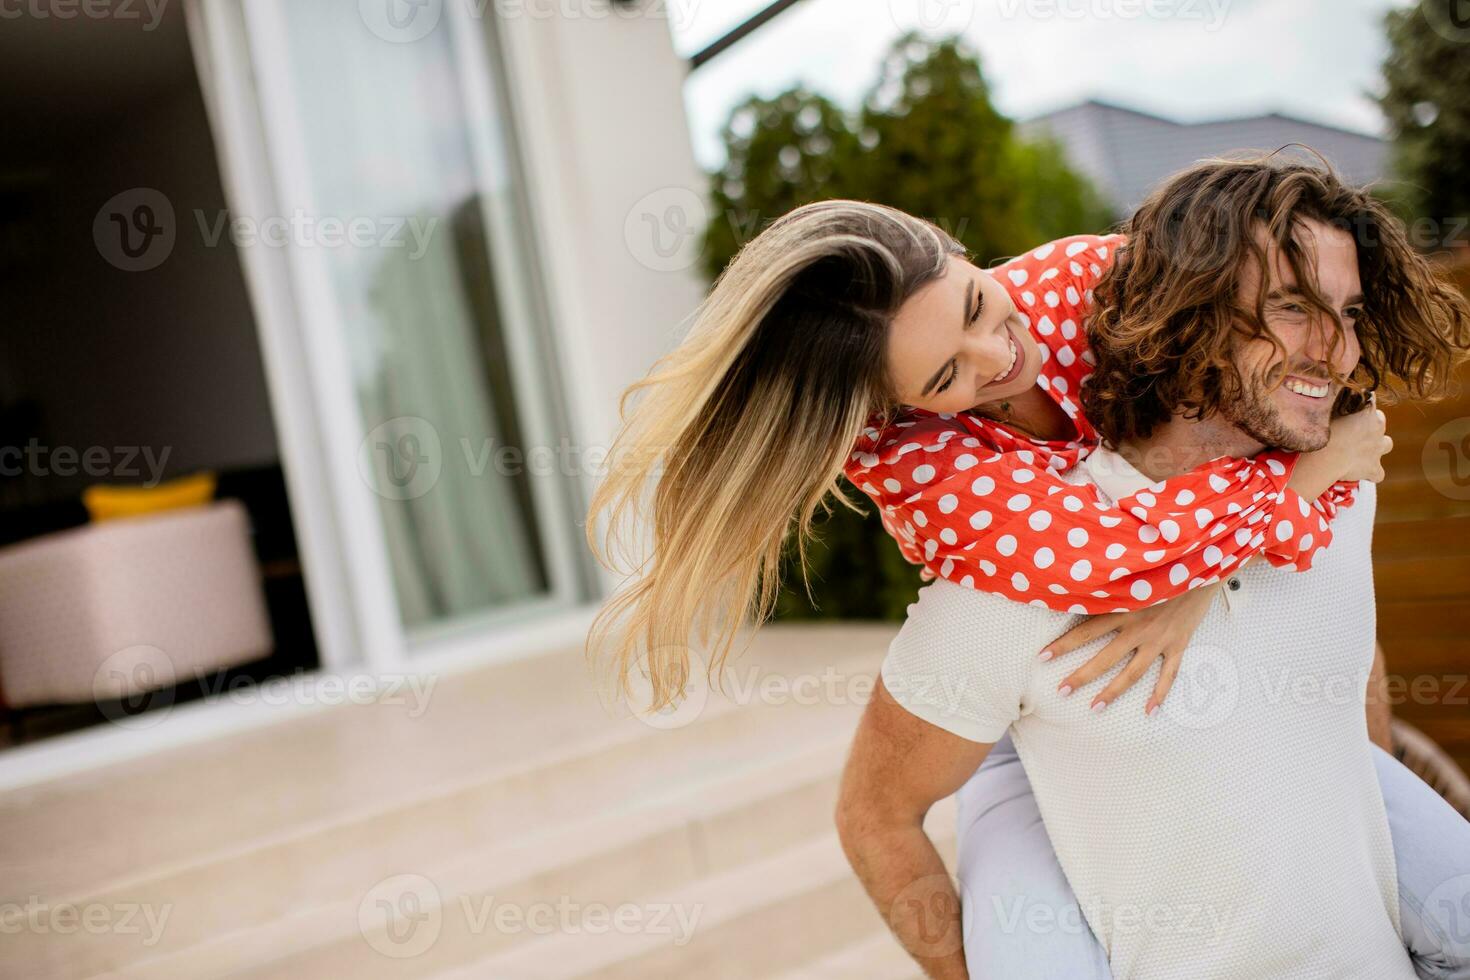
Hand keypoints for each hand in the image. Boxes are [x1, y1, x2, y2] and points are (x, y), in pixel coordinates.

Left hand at [1038, 583, 1218, 714]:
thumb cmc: (1161, 567)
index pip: (1085, 631)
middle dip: (1081, 676)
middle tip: (1061, 691)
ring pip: (1132, 673)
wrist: (1201, 566)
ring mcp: (1159, 640)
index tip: (1041, 657)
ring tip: (1095, 707)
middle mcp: (1138, 628)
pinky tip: (1149, 711)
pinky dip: (1160, 694)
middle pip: (1105, 659)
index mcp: (1123, 609)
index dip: (1063, 645)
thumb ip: (1107, 588)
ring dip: (1113, 692)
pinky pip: (1169, 674)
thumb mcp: (1131, 576)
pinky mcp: (1179, 644)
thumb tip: (1075, 589)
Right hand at [1317, 394, 1391, 483]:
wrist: (1326, 458)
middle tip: (1352, 429)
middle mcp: (1377, 429)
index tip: (1349, 405)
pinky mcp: (1374, 469)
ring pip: (1387, 444)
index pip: (1370, 398)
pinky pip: (1378, 473)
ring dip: (1378, 445)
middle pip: (1380, 420)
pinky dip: (1371, 472)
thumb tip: (1333, 386)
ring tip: (1362, 448)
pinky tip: (1359, 471)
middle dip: (1371, 424)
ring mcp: (1378, 449)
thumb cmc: (1323, 432)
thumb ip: (1334, 399)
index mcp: (1367, 411)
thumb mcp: (1327, 409)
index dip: (1360, 402)